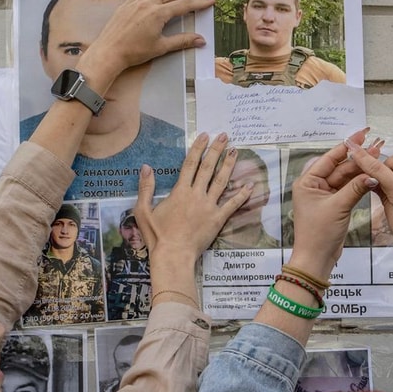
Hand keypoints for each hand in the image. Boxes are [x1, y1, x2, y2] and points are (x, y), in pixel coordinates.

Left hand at [78, 0, 213, 91]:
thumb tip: (200, 40)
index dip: (199, 2)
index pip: (184, 5)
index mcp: (158, 14)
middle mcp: (149, 4)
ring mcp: (138, 2)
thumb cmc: (133, 52)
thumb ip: (181, 41)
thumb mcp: (161, 47)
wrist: (109, 52)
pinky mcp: (128, 3)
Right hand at [134, 134, 250, 259]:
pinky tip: (249, 185)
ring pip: (221, 181)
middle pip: (208, 168)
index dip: (198, 148)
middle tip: (225, 136)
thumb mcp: (143, 211)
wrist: (173, 255)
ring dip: (228, 165)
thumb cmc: (157, 236)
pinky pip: (232, 204)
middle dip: (217, 150)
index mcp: (179, 191)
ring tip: (236, 151)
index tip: (205, 136)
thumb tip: (146, 167)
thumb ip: (145, 188)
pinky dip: (241, 194)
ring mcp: (209, 207)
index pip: (190, 164)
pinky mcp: (217, 220)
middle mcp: (196, 195)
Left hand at [285, 130, 381, 280]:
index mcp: (308, 181)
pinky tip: (373, 174)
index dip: (347, 146)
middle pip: (340, 167)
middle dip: (359, 158)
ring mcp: (326, 196)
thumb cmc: (319, 233)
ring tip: (379, 156)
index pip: (330, 158)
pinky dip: (360, 183)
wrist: (317, 259)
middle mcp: (315, 186)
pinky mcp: (335, 205)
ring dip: (362, 169)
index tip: (362, 134)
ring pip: (347, 178)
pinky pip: (349, 189)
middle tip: (378, 146)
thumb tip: (372, 174)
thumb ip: (355, 188)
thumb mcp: (337, 207)